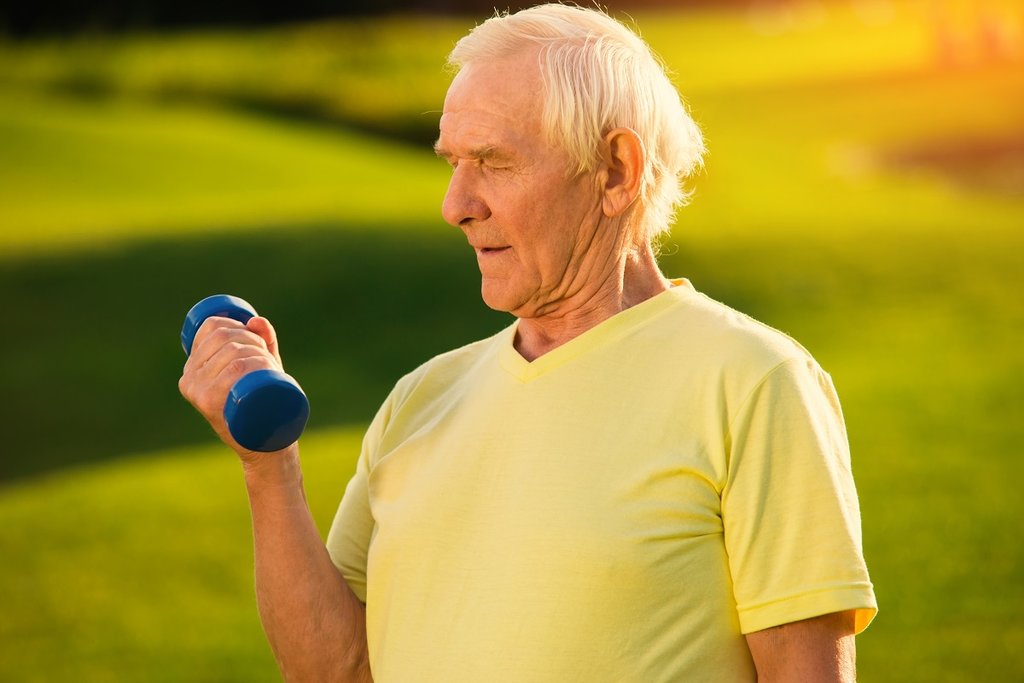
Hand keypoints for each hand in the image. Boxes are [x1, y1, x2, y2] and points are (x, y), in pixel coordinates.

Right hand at [178, 314, 285, 457]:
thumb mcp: (260, 368)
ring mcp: (198, 391)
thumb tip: (256, 320)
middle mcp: (189, 378)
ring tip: (270, 368)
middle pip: (225, 337)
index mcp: (192, 367)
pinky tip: (262, 368)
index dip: (239, 326)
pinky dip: (254, 364)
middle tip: (268, 358)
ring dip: (259, 352)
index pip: (212, 327)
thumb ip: (261, 341)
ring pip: (234, 352)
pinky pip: (234, 370)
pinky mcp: (210, 403)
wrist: (265, 444)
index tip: (257, 342)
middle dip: (253, 339)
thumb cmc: (261, 402)